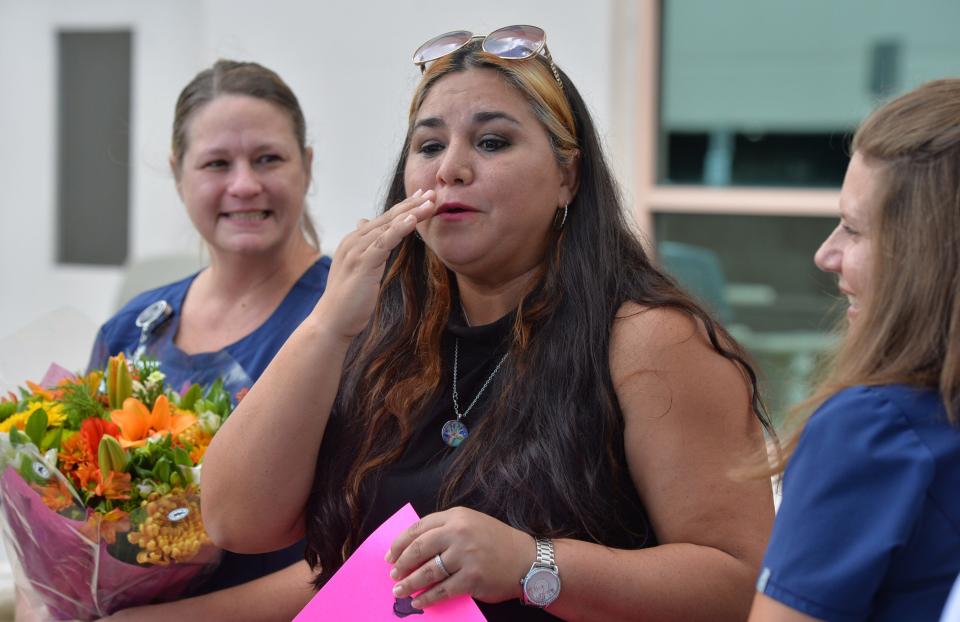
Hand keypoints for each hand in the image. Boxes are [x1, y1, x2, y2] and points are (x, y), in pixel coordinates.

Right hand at [313, 189, 435, 340]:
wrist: (333, 322)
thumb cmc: (348, 299)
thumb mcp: (358, 268)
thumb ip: (365, 248)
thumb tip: (363, 224)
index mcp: (354, 241)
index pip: (384, 219)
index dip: (404, 207)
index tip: (423, 197)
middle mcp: (353, 241)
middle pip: (388, 218)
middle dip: (411, 204)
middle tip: (432, 193)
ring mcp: (356, 251)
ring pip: (388, 226)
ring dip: (411, 213)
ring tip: (430, 204)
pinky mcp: (362, 263)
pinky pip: (383, 242)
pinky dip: (398, 229)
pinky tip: (412, 220)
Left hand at [386, 506, 534, 608]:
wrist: (526, 560)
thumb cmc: (496, 542)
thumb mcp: (471, 523)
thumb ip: (445, 529)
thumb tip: (412, 548)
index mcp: (457, 516)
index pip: (419, 528)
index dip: (400, 543)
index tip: (390, 556)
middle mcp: (459, 533)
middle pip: (419, 548)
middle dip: (401, 564)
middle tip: (393, 575)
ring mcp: (466, 556)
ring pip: (427, 571)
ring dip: (409, 583)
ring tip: (400, 591)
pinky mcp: (472, 578)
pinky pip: (442, 590)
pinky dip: (427, 598)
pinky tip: (418, 602)